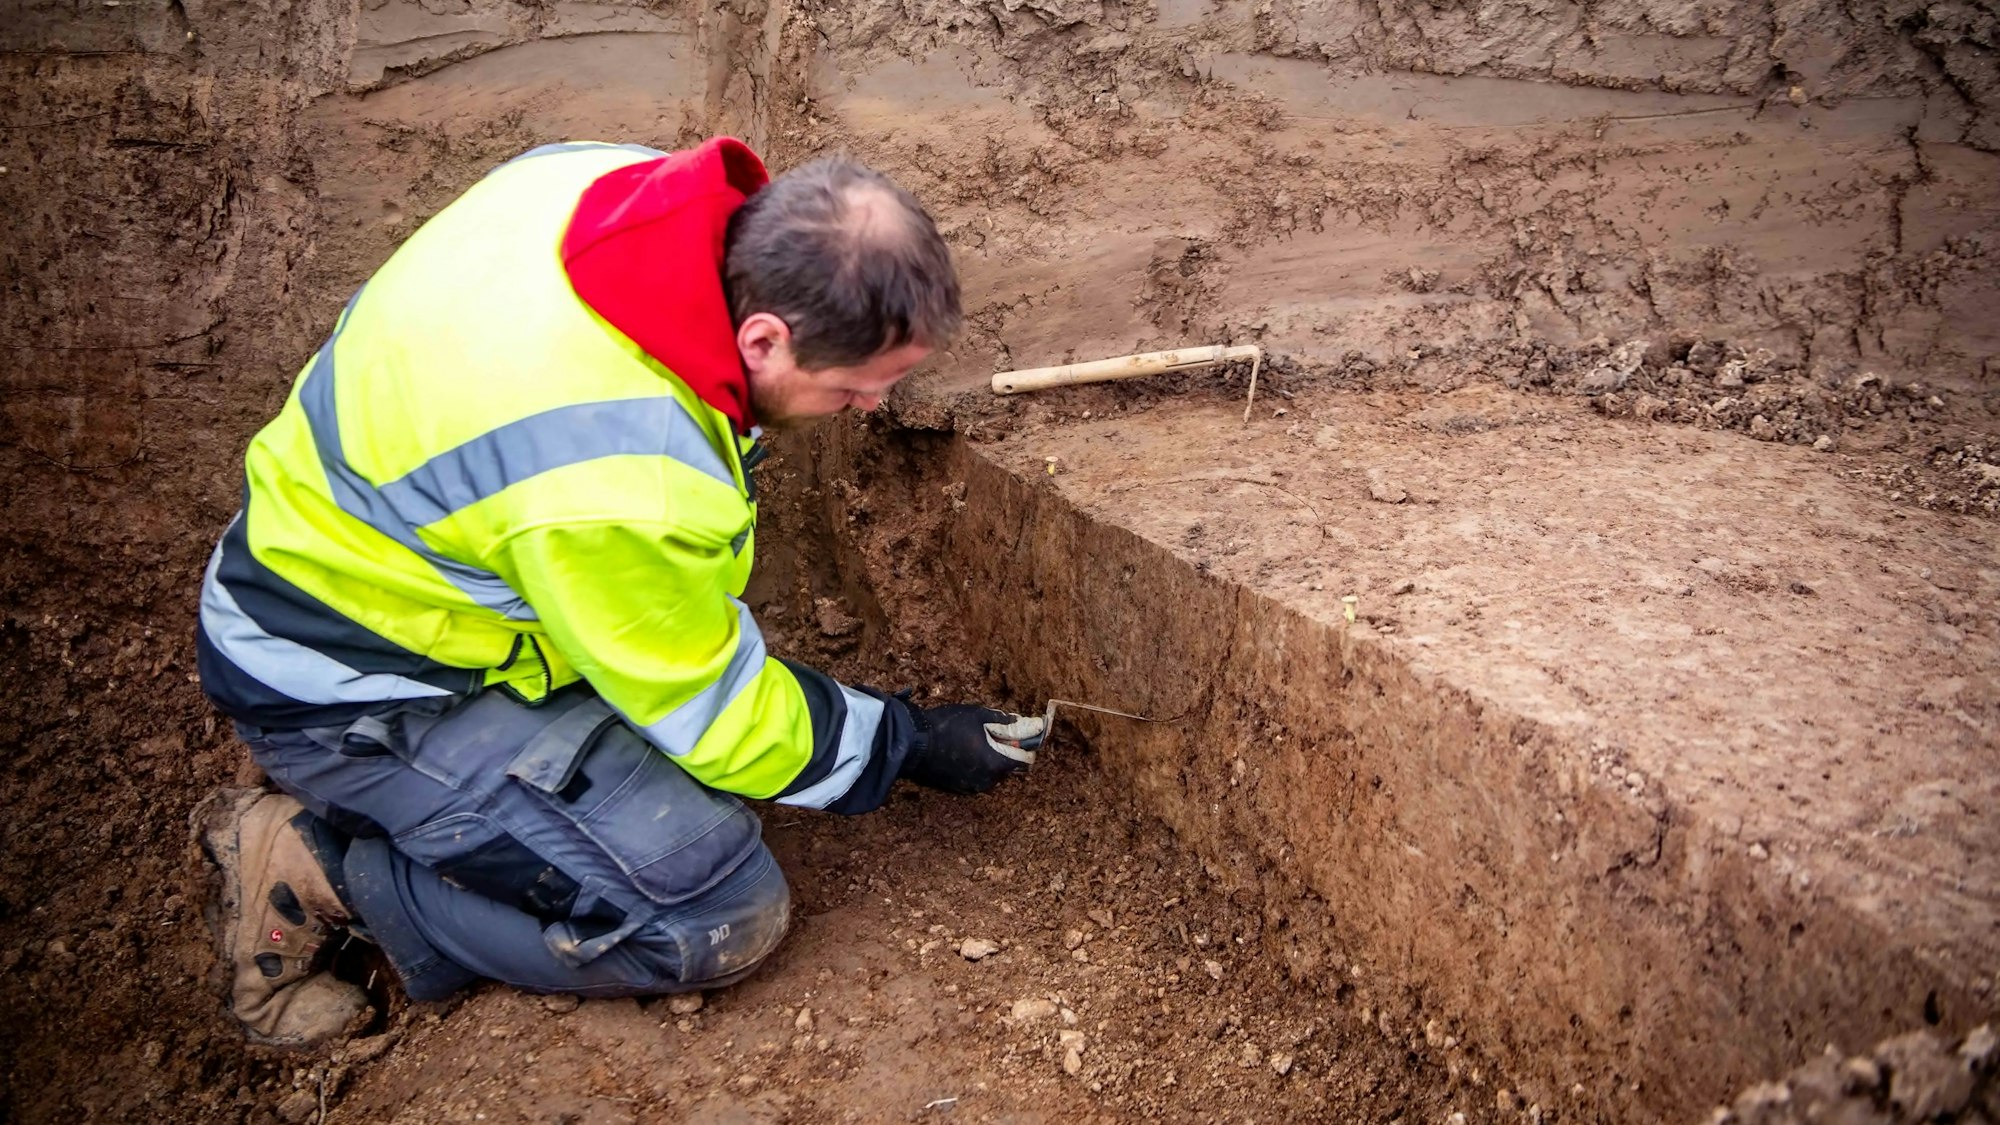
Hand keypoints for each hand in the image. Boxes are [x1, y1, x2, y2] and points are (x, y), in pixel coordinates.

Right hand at [899, 704, 1046, 794]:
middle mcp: (988, 780)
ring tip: (979, 741)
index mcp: (996, 763)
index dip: (1027, 746)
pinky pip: (977, 777)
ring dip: (992, 759)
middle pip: (1009, 768)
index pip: (1026, 761)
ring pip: (993, 773)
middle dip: (1008, 752)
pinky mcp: (958, 787)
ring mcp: (972, 786)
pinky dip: (977, 765)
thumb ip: (1002, 720)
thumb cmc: (947, 726)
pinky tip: (966, 750)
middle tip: (998, 734)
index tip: (1023, 735)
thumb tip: (1018, 721)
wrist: (912, 743)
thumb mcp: (977, 715)